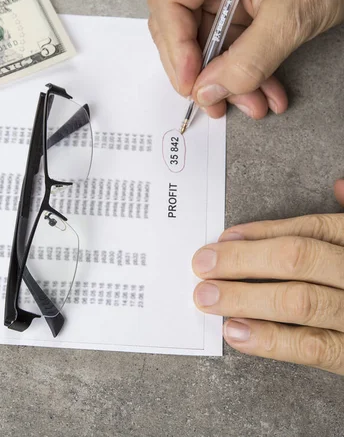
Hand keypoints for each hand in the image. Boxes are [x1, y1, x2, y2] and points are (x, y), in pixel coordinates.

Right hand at [147, 0, 343, 119]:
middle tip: (213, 102)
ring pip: (208, 48)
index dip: (175, 47)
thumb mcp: (289, 16)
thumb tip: (208, 92)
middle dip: (202, 74)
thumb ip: (247, 58)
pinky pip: (232, 51)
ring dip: (229, 83)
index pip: (170, 5)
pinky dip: (247, 76)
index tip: (191, 83)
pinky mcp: (243, 15)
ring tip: (252, 104)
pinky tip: (264, 93)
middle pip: (181, 30)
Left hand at [192, 180, 343, 374]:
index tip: (222, 239)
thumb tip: (340, 185)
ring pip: (299, 300)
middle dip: (243, 260)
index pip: (310, 230)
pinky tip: (236, 331)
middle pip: (298, 258)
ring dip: (244, 297)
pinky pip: (314, 347)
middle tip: (202, 266)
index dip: (261, 233)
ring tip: (206, 296)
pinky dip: (271, 340)